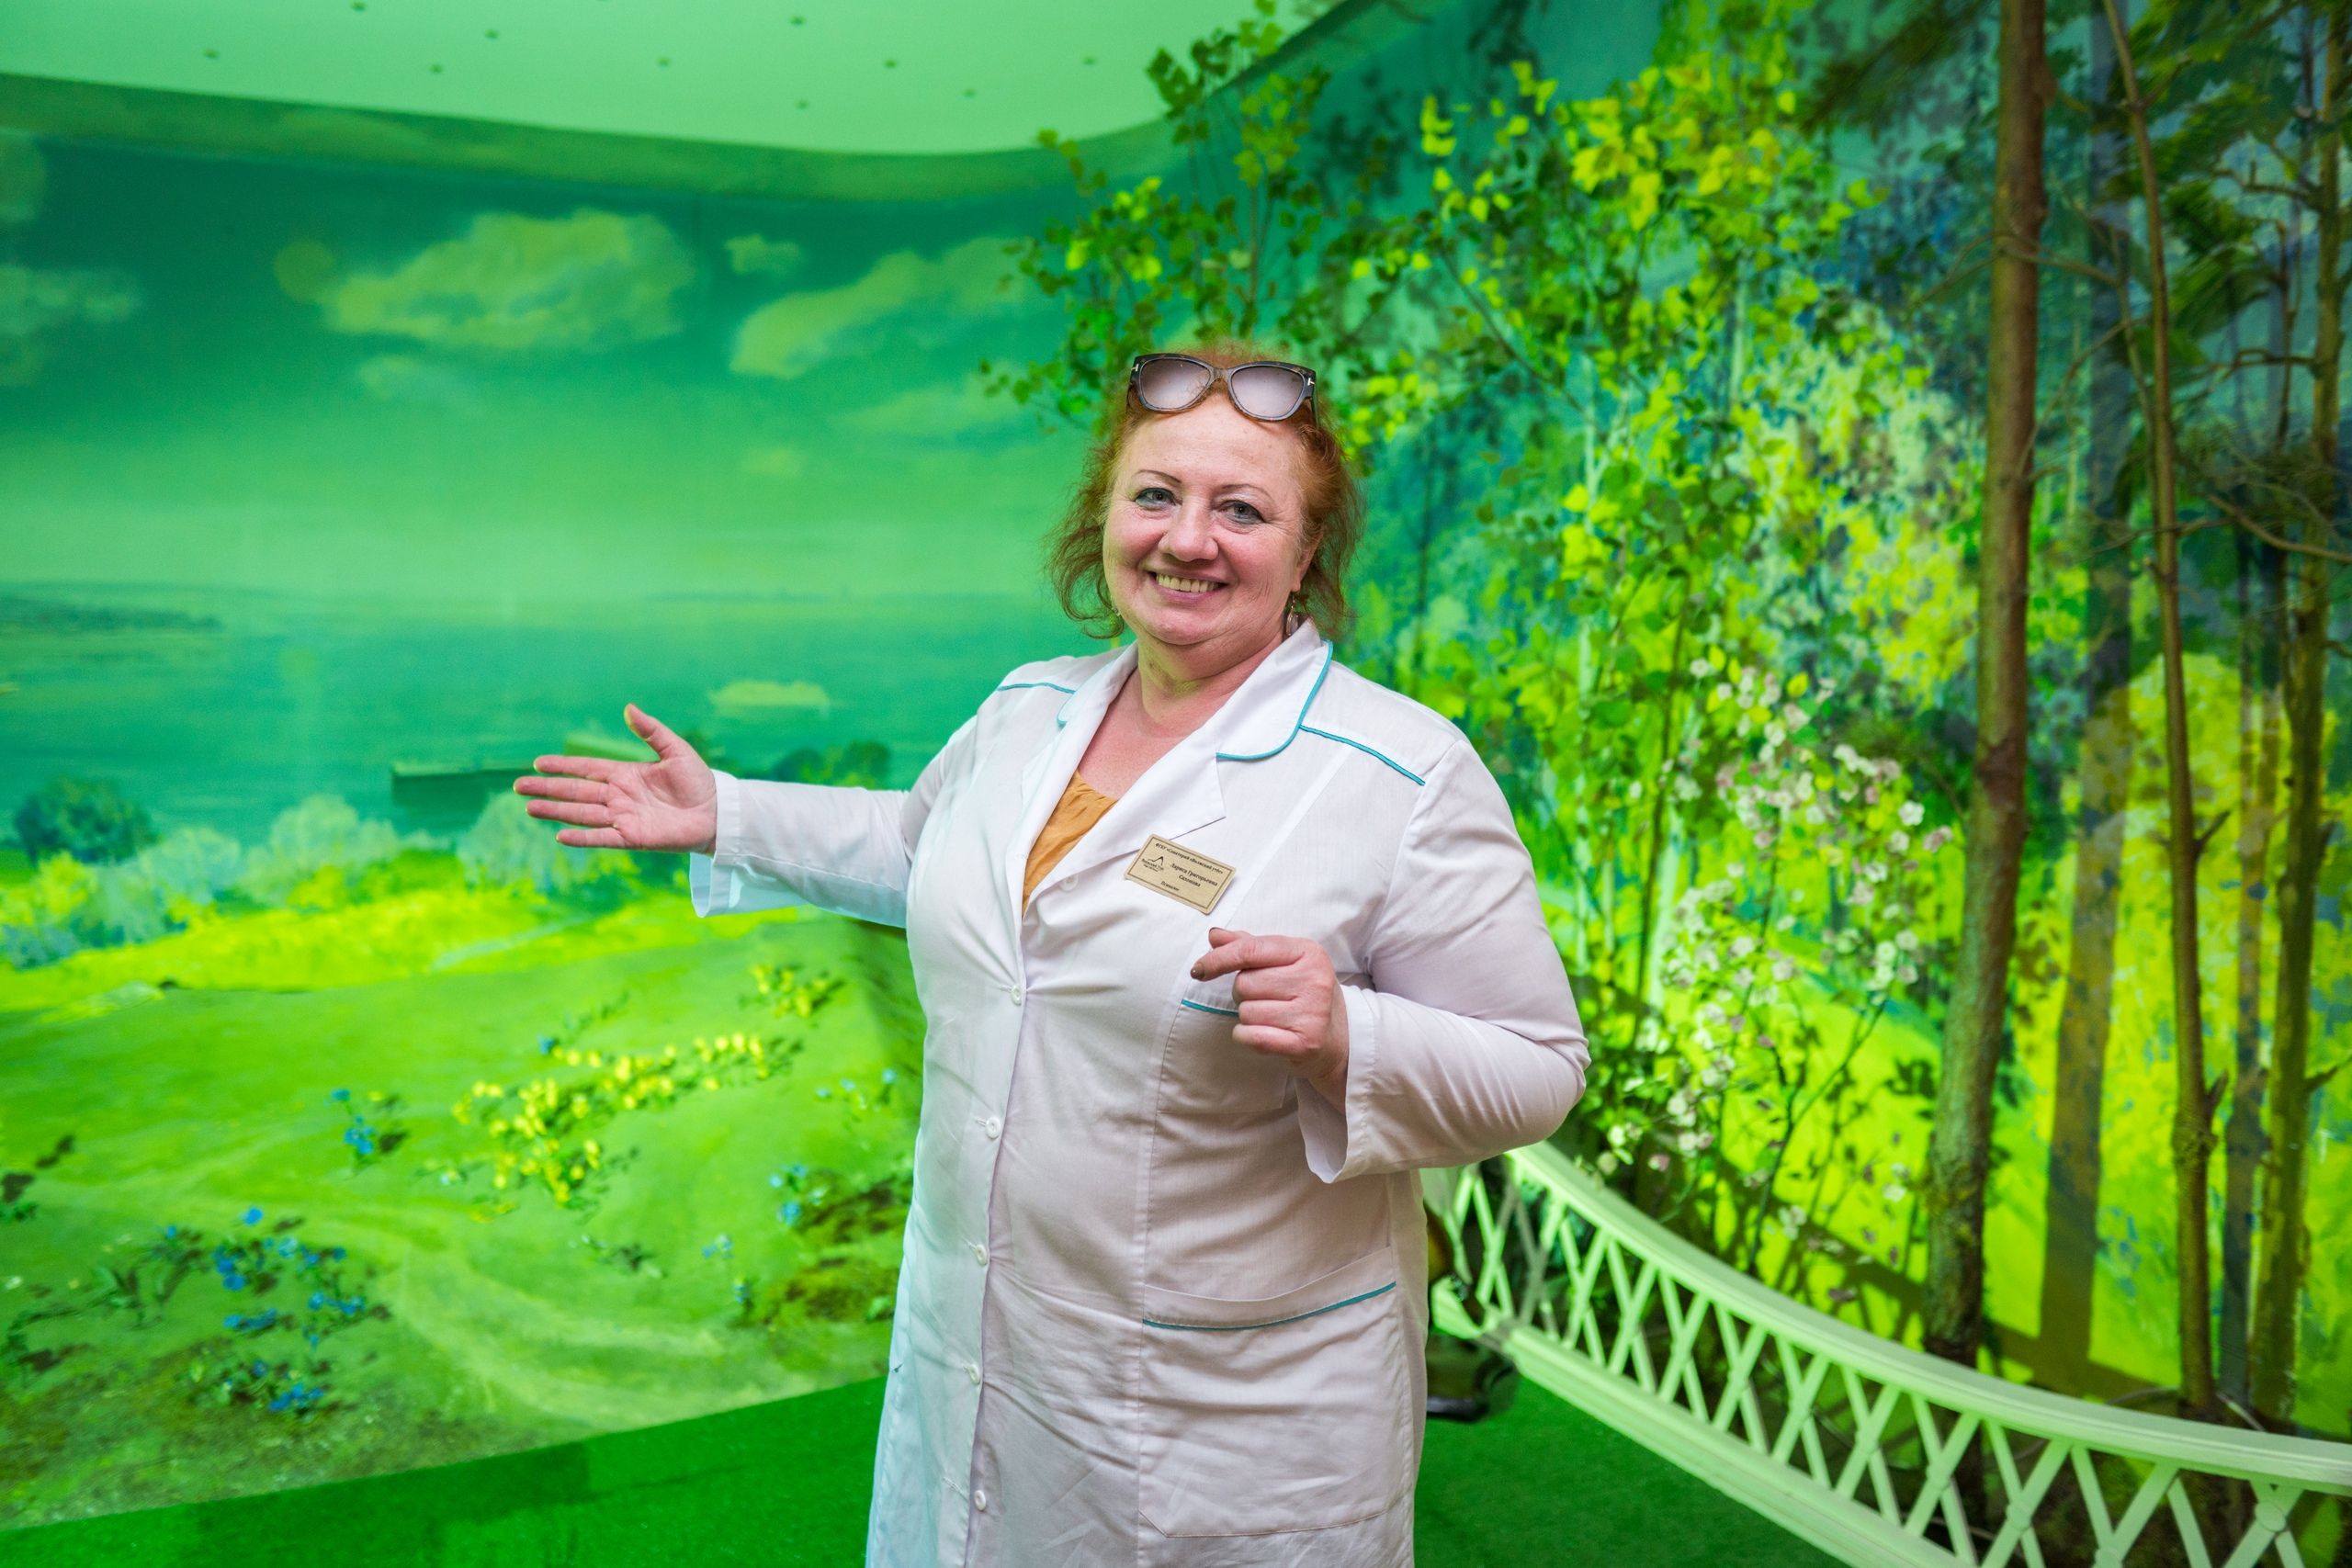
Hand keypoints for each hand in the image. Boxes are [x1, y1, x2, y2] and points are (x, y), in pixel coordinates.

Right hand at [513, 704, 718, 853]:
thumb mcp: (675, 750)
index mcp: (626, 774)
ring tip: (529, 807)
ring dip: (556, 811)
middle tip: (518, 786)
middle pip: (576, 792)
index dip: (562, 766)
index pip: (586, 769)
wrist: (717, 812)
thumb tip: (629, 707)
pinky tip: (560, 835)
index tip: (537, 762)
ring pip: (582, 813)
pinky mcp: (633, 838)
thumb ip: (651, 731)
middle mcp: (619, 797)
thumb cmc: (698, 781)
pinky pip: (603, 837)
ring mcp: (624, 818)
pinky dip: (582, 837)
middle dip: (548, 788)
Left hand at [1189, 927, 1349, 1101]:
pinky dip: (1247, 1037)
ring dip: (1249, 1017)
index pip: (1250, 950)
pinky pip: (1253, 1036)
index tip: (1199, 969)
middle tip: (1266, 999)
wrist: (1339, 1038)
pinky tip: (1264, 1034)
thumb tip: (1214, 935)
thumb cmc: (1304, 995)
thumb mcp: (1285, 963)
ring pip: (1247, 1012)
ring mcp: (1313, 1012)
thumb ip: (1249, 946)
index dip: (1218, 959)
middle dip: (1244, 994)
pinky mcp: (1306, 1042)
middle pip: (1244, 984)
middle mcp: (1314, 980)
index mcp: (1308, 952)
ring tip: (1273, 1017)